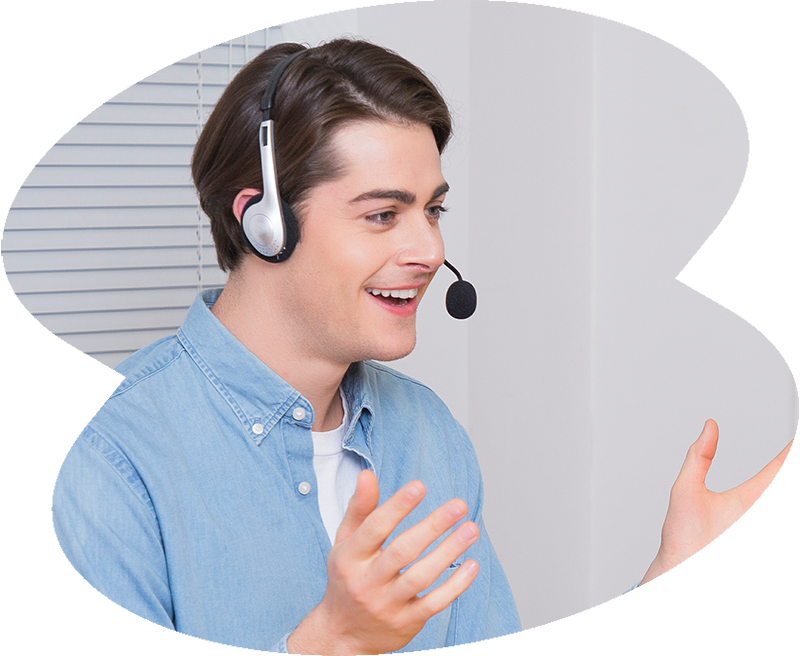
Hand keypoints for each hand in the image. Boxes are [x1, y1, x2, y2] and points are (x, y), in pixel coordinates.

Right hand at [287, 470, 479, 655]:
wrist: (343, 634)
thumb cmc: (348, 577)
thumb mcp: (346, 542)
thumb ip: (359, 509)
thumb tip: (368, 475)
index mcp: (349, 557)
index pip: (374, 528)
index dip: (397, 506)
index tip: (420, 486)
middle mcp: (366, 582)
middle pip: (402, 551)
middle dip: (433, 526)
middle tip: (459, 505)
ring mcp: (386, 605)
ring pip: (421, 577)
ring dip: (449, 552)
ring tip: (470, 529)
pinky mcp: (406, 622)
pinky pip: (434, 604)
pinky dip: (455, 585)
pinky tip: (472, 565)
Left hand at [637, 419, 799, 650]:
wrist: (680, 571)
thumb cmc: (681, 535)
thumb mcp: (687, 487)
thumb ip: (700, 455)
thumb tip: (710, 424)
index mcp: (750, 494)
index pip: (782, 467)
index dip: (795, 450)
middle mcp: (767, 511)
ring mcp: (774, 531)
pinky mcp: (775, 550)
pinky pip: (796, 531)